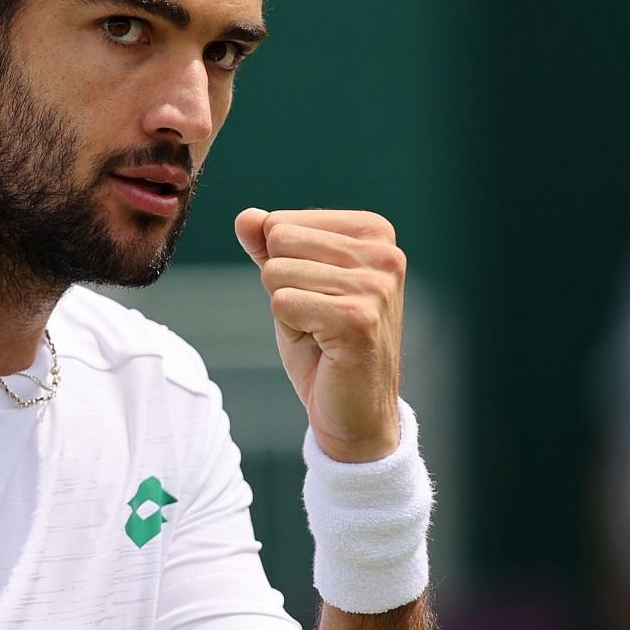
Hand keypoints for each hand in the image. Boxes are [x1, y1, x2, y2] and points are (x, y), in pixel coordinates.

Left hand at [235, 207, 404, 462]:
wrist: (354, 412)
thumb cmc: (324, 347)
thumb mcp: (292, 285)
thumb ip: (270, 247)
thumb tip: (246, 217)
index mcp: (374, 232)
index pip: (283, 222)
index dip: (284, 266)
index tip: (317, 298)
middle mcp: (383, 252)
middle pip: (279, 241)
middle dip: (282, 286)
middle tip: (316, 319)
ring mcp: (375, 285)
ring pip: (277, 273)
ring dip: (287, 311)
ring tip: (320, 333)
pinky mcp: (357, 317)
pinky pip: (282, 303)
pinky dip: (290, 330)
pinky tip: (323, 347)